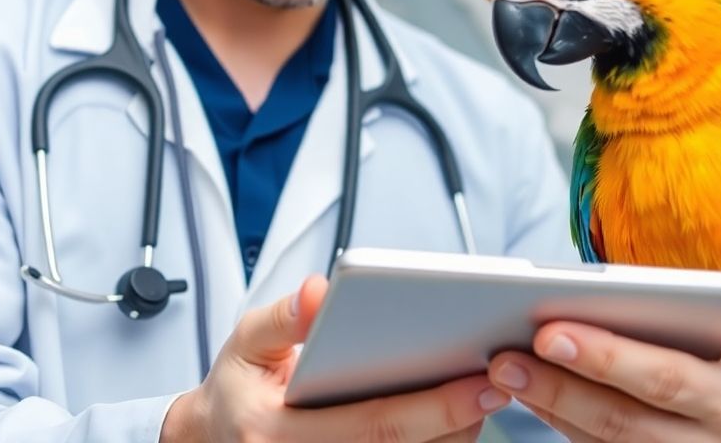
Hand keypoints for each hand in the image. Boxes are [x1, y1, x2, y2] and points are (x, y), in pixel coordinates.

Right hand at [162, 275, 510, 442]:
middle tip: (502, 380)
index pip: (373, 425)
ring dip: (455, 434)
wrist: (218, 439)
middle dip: (460, 419)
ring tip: (487, 392)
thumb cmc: (239, 387)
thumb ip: (281, 318)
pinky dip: (437, 442)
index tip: (480, 377)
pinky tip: (460, 415)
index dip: (433, 405)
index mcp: (276, 435)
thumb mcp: (245, 342)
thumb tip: (317, 292)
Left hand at [487, 267, 720, 441]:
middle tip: (505, 355)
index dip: (606, 358)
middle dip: (559, 387)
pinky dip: (557, 422)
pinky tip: (528, 392)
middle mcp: (700, 440)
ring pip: (599, 441)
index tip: (552, 331)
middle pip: (619, 419)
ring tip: (504, 369)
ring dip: (548, 406)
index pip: (662, 379)